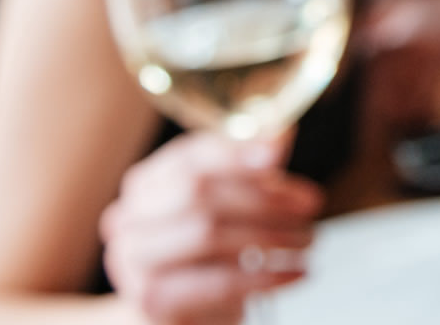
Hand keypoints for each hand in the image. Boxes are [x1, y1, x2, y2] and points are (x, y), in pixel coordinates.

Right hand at [101, 132, 321, 324]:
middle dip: (263, 197)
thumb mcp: (229, 209)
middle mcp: (128, 218)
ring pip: (207, 235)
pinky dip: (266, 276)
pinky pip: (218, 283)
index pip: (190, 157)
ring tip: (308, 240)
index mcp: (145, 183)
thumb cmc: (207, 256)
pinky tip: (297, 272)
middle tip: (310, 205)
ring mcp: (133, 261)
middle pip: (199, 194)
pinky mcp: (152, 301)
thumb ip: (251, 172)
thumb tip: (281, 133)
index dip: (236, 152)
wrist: (178, 314)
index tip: (280, 153)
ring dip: (270, 235)